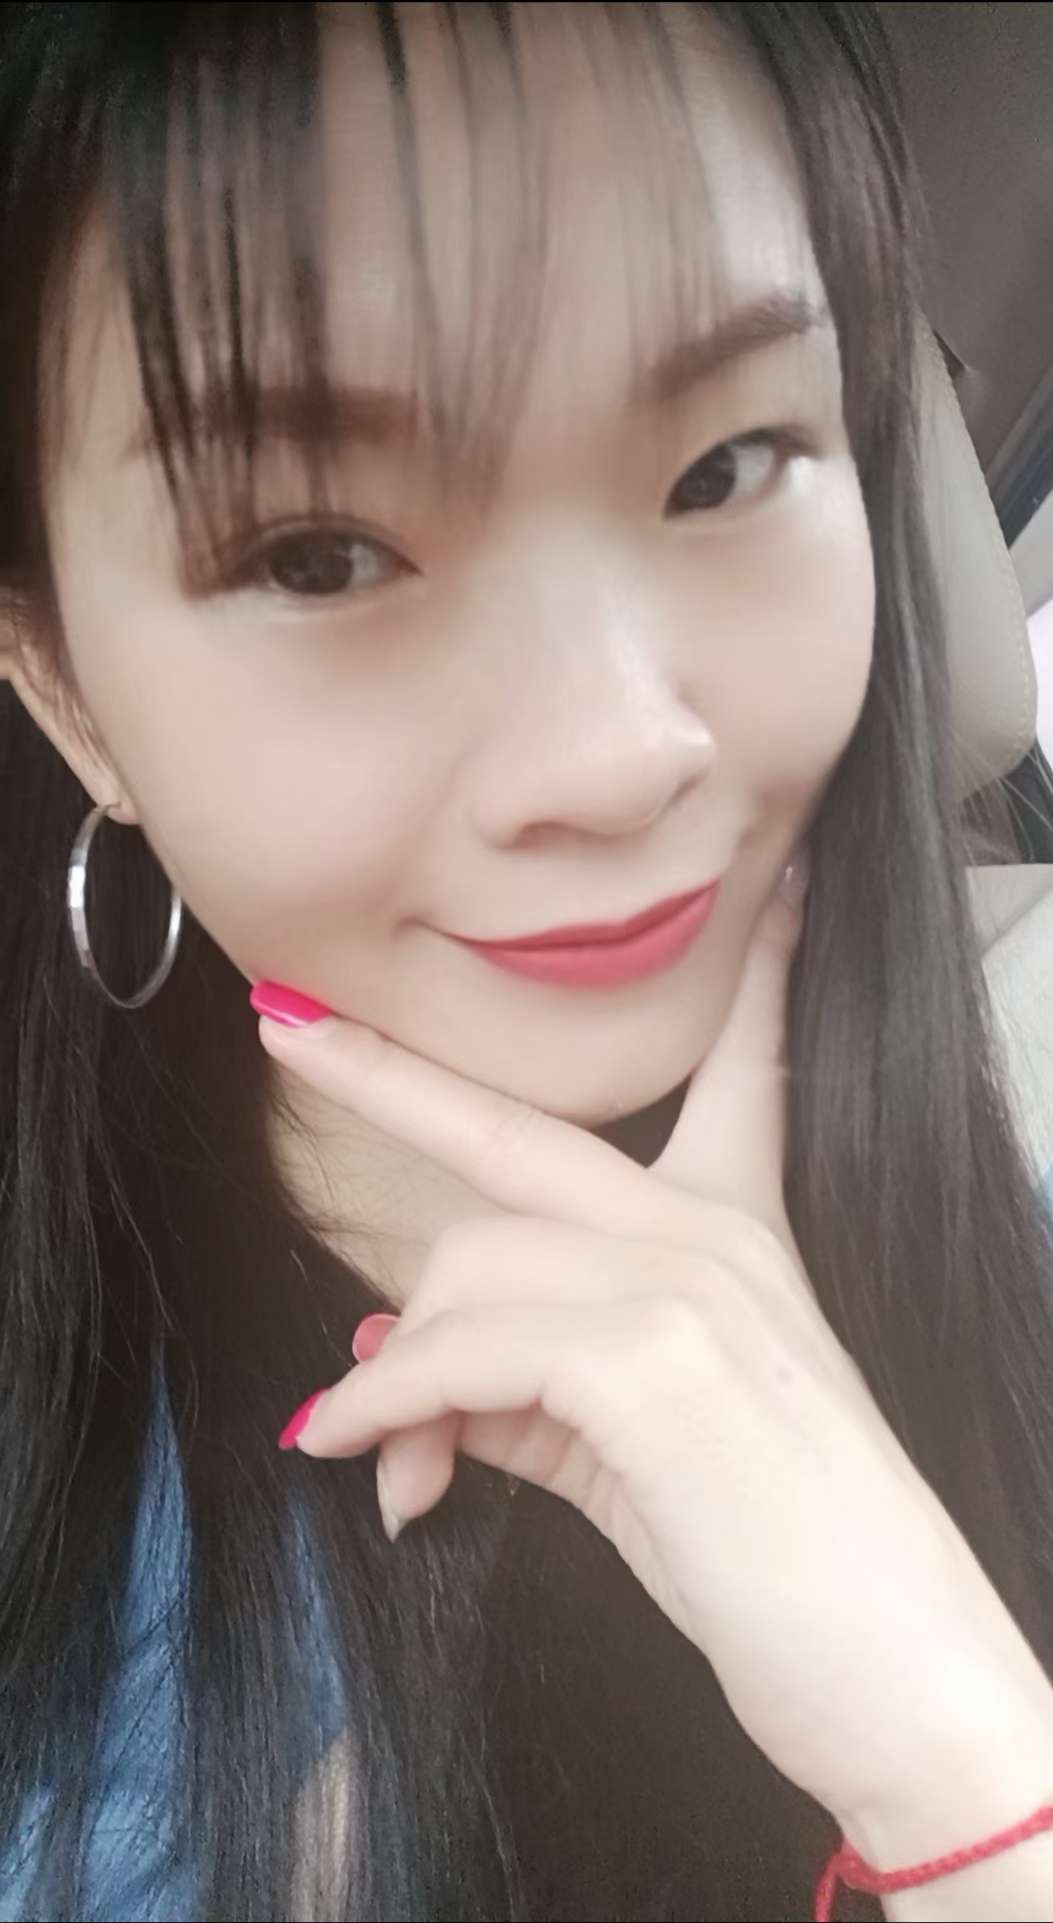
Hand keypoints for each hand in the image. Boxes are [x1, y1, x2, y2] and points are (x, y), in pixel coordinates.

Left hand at [256, 865, 1051, 1848]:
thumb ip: (520, 1390)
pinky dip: (385, 1408)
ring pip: (463, 1270)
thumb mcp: (636, 1452)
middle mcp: (710, 1234)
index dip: (754, 972)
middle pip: (514, 1131)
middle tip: (278, 1024)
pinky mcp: (647, 1359)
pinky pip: (456, 1356)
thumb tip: (386, 1363)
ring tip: (389, 1461)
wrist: (892, 1671)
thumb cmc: (778, 1562)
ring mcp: (684, 1283)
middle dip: (385, 1073)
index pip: (745, 1065)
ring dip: (395, 1370)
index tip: (777, 886)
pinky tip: (364, 1461)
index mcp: (736, 1235)